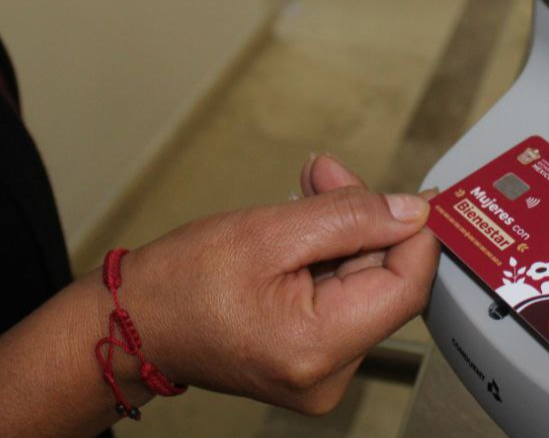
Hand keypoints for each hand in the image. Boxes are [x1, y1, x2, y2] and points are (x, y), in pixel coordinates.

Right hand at [122, 157, 438, 413]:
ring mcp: (321, 373)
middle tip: (327, 175)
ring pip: (364, 286)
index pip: (406, 286)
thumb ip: (350, 217)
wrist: (134, 323)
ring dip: (344, 233)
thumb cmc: (180, 284)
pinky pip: (343, 300)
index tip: (412, 193)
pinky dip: (329, 258)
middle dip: (365, 221)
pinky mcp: (312, 361)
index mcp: (318, 347)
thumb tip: (411, 211)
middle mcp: (328, 374)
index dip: (414, 232)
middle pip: (385, 283)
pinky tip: (303, 229)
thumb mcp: (270, 231)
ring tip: (308, 193)